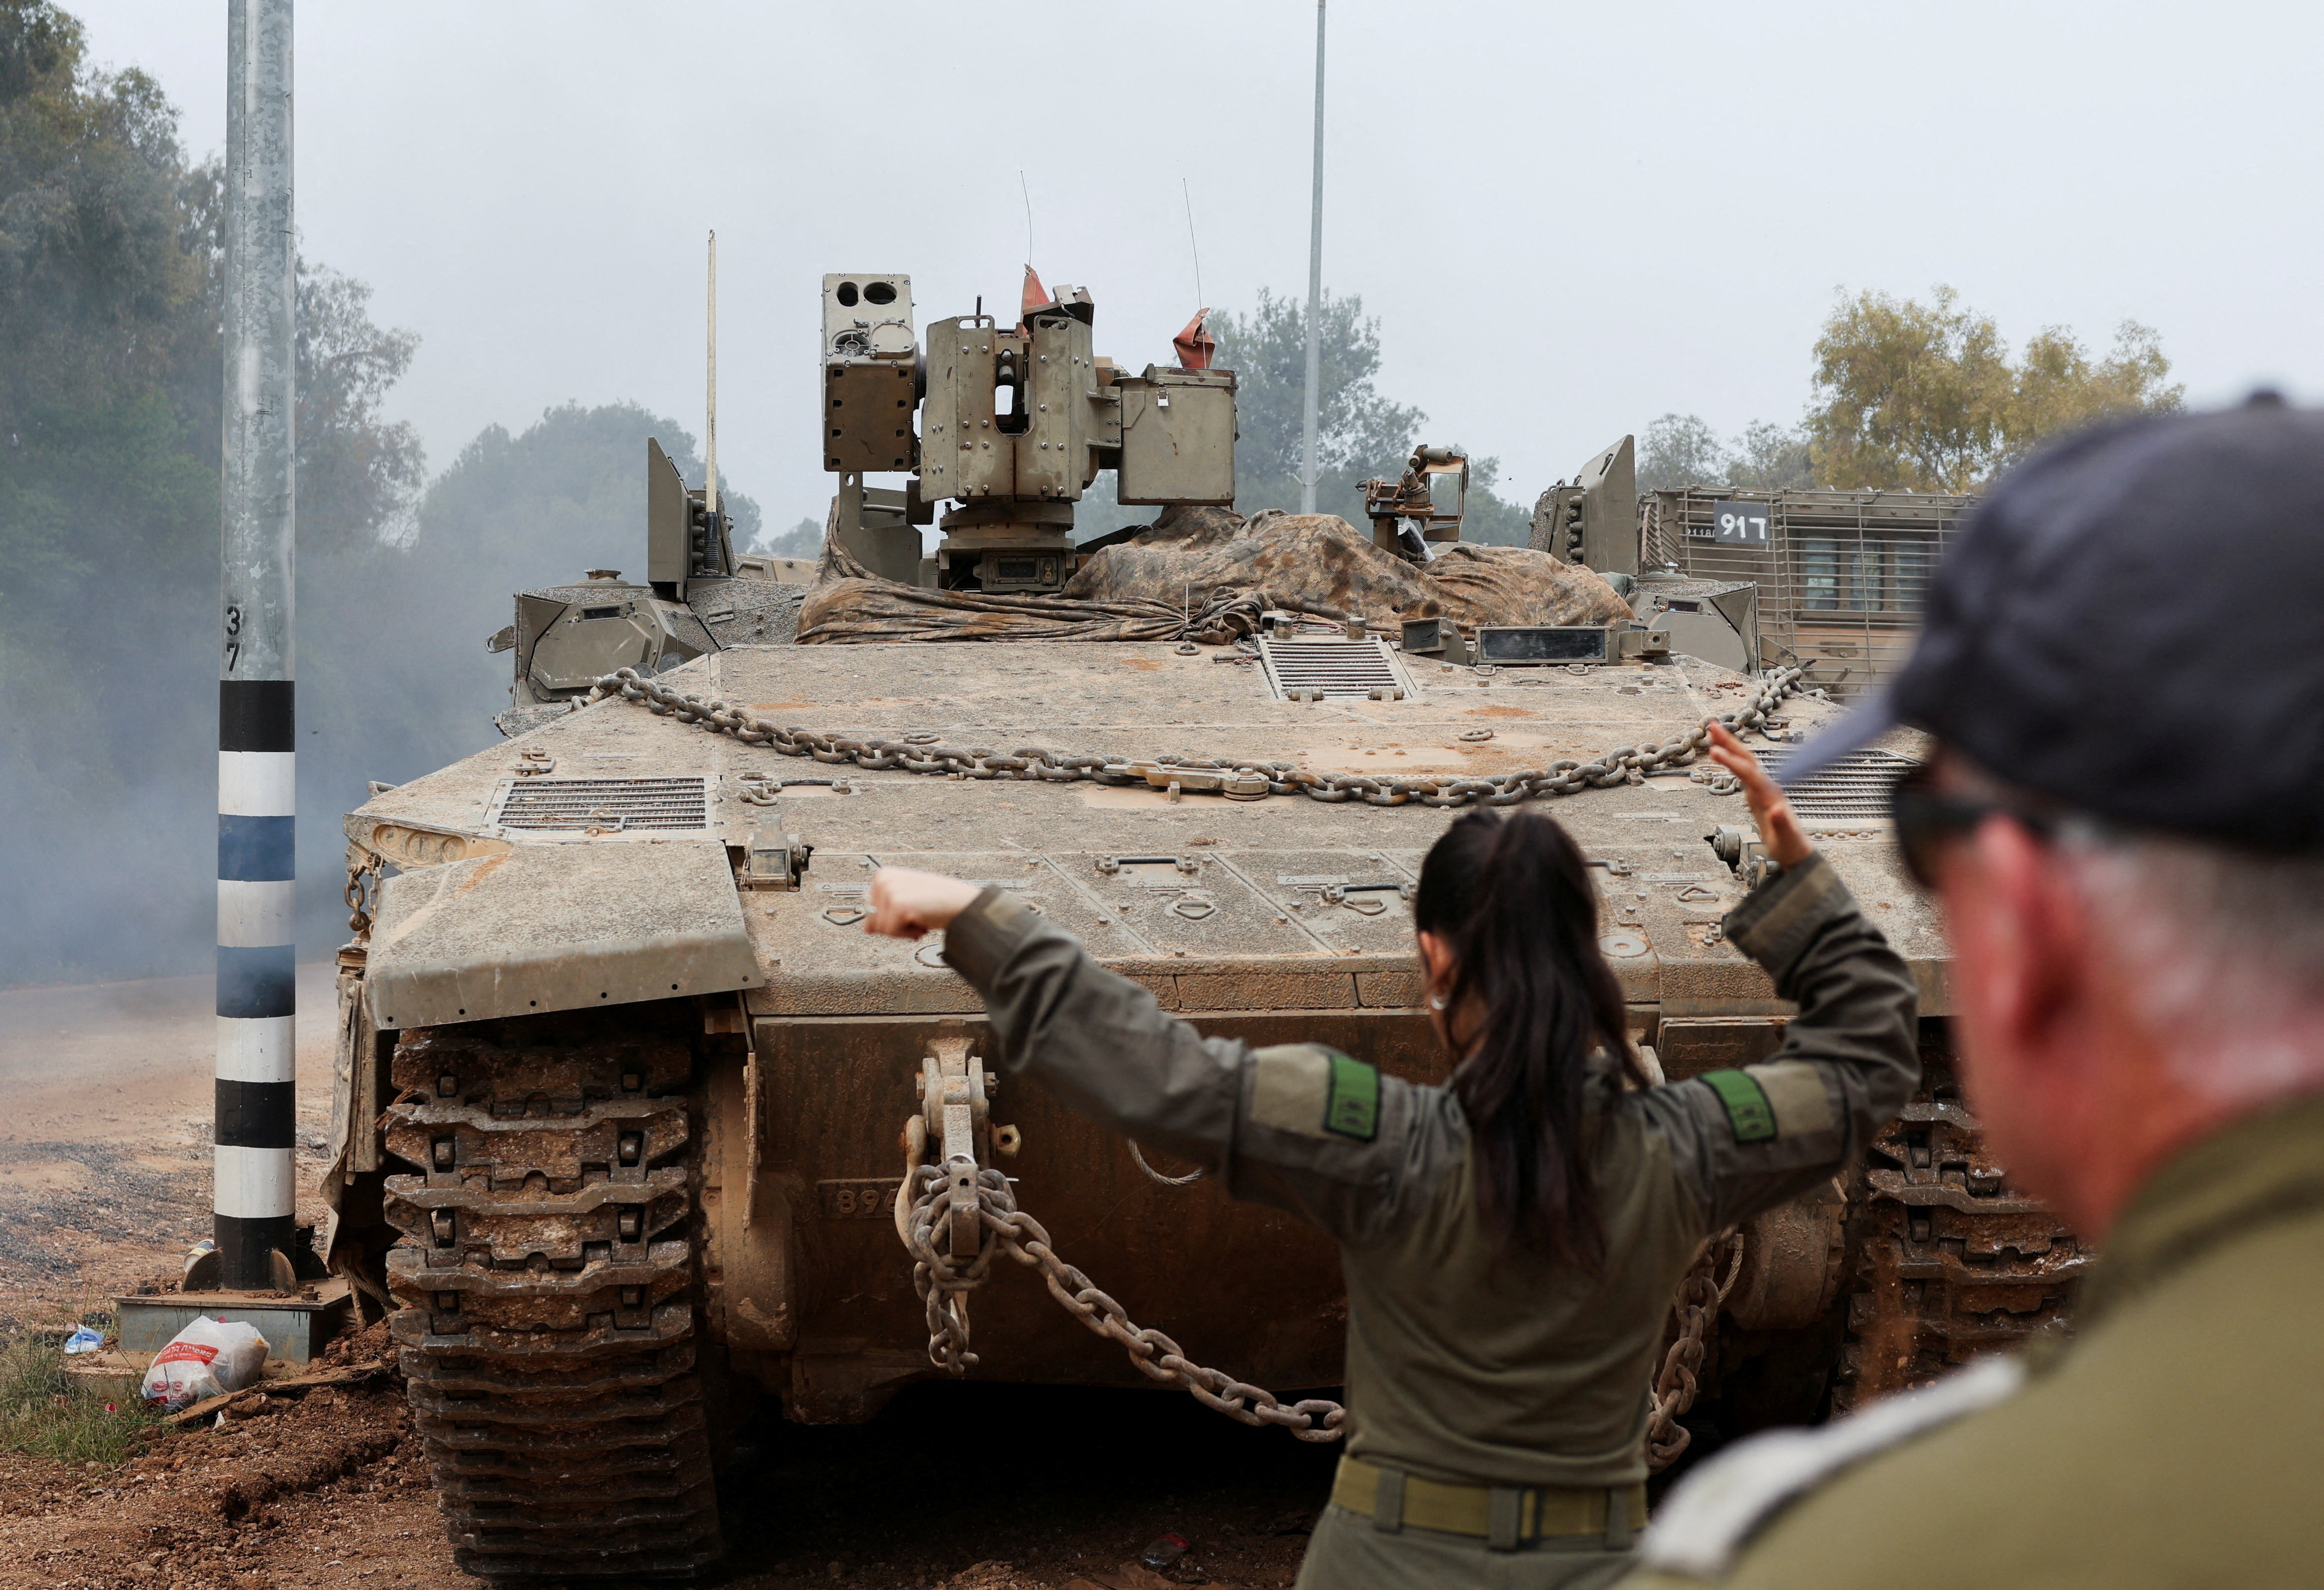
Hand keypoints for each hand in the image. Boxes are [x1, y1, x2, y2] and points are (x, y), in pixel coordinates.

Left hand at [864, 867, 982, 939]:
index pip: (869, 911)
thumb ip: (885, 911)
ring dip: (903, 930)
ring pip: (881, 929)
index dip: (890, 917)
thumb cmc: (938, 900)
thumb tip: (867, 928)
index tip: (908, 910)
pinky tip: (922, 920)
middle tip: (915, 914)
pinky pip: (892, 932)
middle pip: (873, 921)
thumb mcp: (906, 902)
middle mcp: (883, 879)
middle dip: (895, 925)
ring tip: (919, 916)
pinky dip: (908, 933)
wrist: (960, 902)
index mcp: (883, 875)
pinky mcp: (897, 904)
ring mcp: (889, 890)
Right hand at [1705, 720, 1812, 868]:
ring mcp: (1763, 788)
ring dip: (1731, 745)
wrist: (1796, 850)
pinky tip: (1724, 753)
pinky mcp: (1758, 793)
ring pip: (1745, 761)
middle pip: (1747, 758)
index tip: (1714, 751)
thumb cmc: (1790, 846)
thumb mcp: (1785, 838)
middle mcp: (1768, 787)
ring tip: (1714, 731)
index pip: (1748, 772)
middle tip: (1712, 725)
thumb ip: (1782, 823)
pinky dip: (1732, 758)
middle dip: (1730, 741)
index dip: (1731, 761)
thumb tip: (1776, 808)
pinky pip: (1743, 770)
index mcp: (1771, 795)